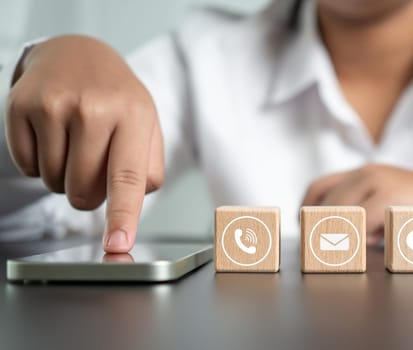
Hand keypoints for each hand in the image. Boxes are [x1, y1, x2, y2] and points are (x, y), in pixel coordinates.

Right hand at [4, 35, 163, 252]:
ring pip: (52, 183)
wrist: (76, 55)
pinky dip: (38, 162)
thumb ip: (148, 167)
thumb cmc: (117, 99)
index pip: (127, 177)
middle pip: (83, 191)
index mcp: (133, 115)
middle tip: (94, 162)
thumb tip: (134, 199)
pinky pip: (25, 167)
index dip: (121, 216)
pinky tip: (52, 136)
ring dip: (63, 177)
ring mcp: (53, 106)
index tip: (118, 245)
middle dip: (89, 192)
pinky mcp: (20, 106)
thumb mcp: (147, 126)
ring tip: (75, 143)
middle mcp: (93, 108)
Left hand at [302, 164, 412, 244]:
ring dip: (335, 237)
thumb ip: (366, 211)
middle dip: (319, 231)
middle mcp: (368, 173)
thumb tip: (340, 235)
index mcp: (366, 172)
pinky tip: (366, 251)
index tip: (307, 233)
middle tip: (323, 254)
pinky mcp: (391, 199)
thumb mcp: (392, 203)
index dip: (306, 211)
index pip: (318, 188)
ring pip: (337, 214)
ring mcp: (380, 183)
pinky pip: (358, 223)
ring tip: (343, 255)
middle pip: (323, 204)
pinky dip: (355, 240)